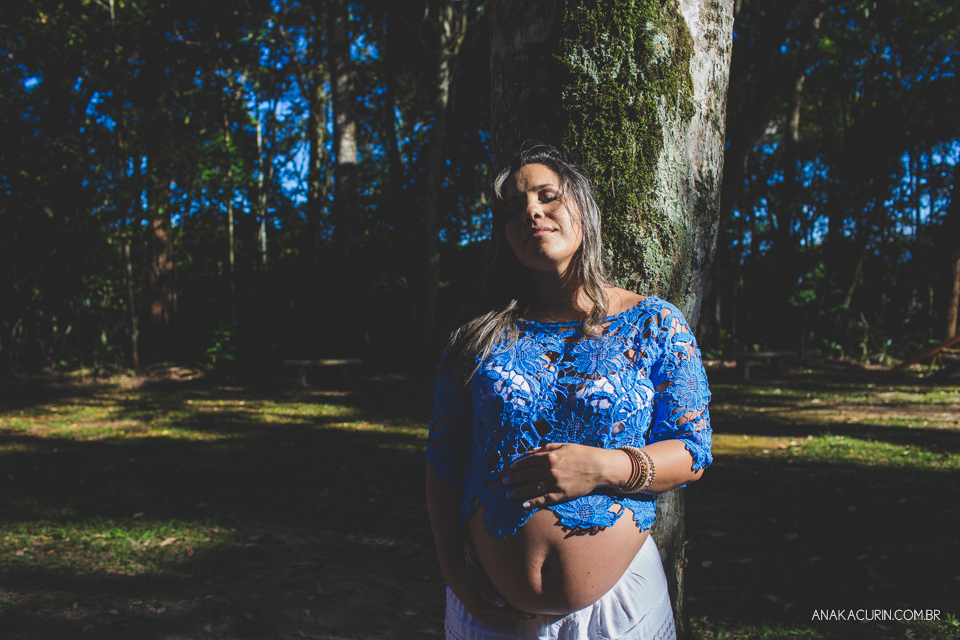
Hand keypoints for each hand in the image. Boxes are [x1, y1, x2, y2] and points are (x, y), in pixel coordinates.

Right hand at [445, 562, 531, 620]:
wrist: (453, 574)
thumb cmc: (468, 575)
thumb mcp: (478, 581)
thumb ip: (489, 593)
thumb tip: (502, 605)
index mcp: (481, 606)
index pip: (504, 612)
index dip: (517, 613)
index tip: (530, 612)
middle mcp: (479, 612)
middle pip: (502, 617)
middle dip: (517, 617)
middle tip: (532, 616)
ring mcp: (477, 612)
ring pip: (498, 618)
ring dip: (511, 617)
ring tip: (524, 616)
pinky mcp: (476, 610)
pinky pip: (493, 616)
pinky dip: (503, 615)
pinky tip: (510, 613)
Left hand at [503, 443, 622, 508]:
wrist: (599, 467)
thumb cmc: (583, 453)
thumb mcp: (564, 445)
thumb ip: (546, 448)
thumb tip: (532, 451)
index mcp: (550, 456)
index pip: (529, 461)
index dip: (518, 465)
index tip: (510, 468)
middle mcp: (550, 470)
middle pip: (528, 475)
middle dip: (514, 479)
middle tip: (504, 482)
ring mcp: (555, 483)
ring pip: (533, 488)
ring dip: (519, 491)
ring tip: (509, 494)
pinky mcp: (562, 494)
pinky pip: (544, 499)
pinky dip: (533, 502)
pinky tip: (524, 504)